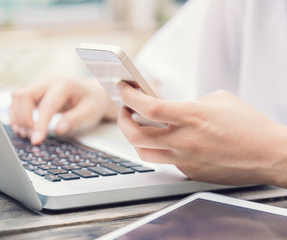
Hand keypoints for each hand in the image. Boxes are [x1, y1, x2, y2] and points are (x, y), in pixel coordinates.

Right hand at [10, 77, 117, 144]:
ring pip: (17, 97)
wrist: (91, 93)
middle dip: (23, 118)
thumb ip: (76, 119)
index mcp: (64, 84)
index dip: (39, 124)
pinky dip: (17, 115)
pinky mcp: (33, 91)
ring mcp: (39, 84)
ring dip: (18, 118)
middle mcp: (48, 81)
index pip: (46, 105)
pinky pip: (17, 101)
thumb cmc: (92, 102)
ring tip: (28, 134)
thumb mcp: (91, 112)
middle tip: (31, 137)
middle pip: (23, 95)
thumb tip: (59, 130)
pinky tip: (24, 128)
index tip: (36, 140)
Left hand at [117, 82, 286, 186]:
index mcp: (193, 116)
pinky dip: (159, 149)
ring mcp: (186, 160)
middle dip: (122, 121)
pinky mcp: (190, 172)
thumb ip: (189, 103)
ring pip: (144, 153)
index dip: (129, 97)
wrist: (269, 155)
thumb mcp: (218, 100)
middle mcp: (185, 141)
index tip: (122, 89)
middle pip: (136, 136)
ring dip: (135, 138)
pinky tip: (165, 140)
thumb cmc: (249, 125)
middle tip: (124, 110)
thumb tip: (170, 109)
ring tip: (137, 126)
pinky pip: (165, 161)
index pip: (148, 107)